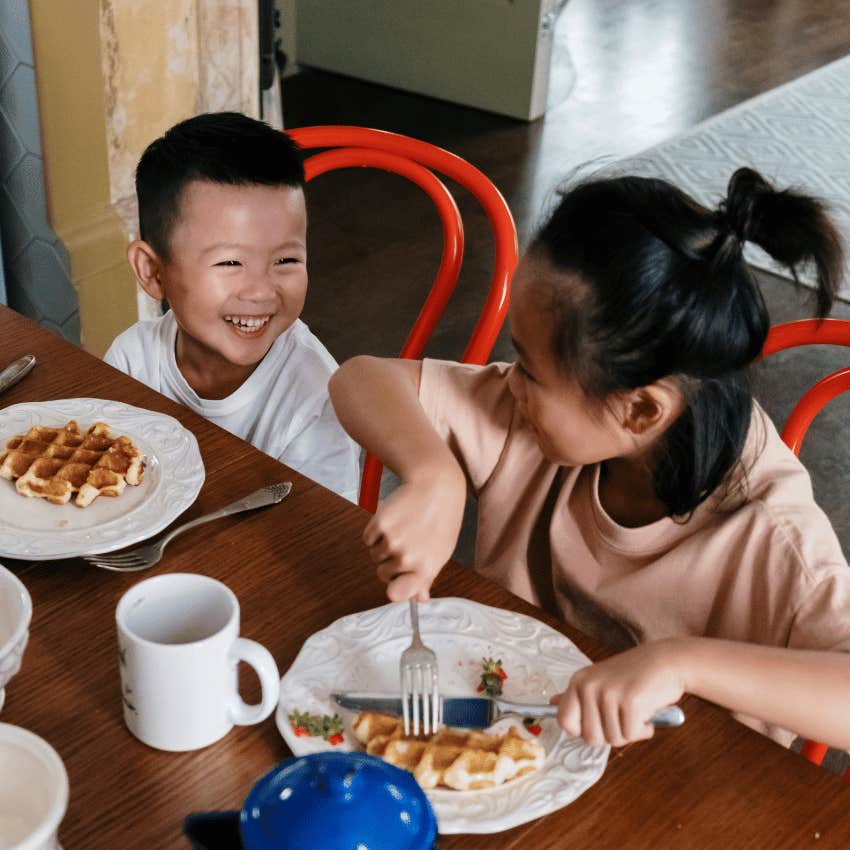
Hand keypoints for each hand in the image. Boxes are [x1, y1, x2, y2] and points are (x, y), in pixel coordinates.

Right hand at [362, 469, 464, 601]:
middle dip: (390, 561)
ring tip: (402, 528)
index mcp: (425, 569)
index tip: (398, 578)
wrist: (436, 486)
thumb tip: (420, 599)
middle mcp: (407, 559)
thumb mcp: (441, 552)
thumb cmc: (442, 520)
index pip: (395, 594)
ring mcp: (392, 541)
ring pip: (374, 555)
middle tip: (407, 541)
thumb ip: (426, 577)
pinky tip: (393, 520)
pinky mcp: (379, 524)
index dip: (394, 586)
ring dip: (382, 545)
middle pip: (382, 573)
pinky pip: (367, 539)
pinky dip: (375, 532)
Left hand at [551, 639, 685, 746]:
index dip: (581, 730)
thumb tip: (550, 703)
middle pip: (590, 738)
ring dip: (630, 732)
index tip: (599, 722)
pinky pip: (632, 735)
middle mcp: (588, 686)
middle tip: (623, 717)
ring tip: (637, 710)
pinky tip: (647, 712)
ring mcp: (608, 693)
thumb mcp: (599, 681)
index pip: (563, 721)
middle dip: (610, 735)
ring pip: (613, 739)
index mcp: (578, 682)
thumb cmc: (633, 675)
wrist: (666, 661)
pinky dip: (644, 730)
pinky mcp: (630, 701)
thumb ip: (577, 695)